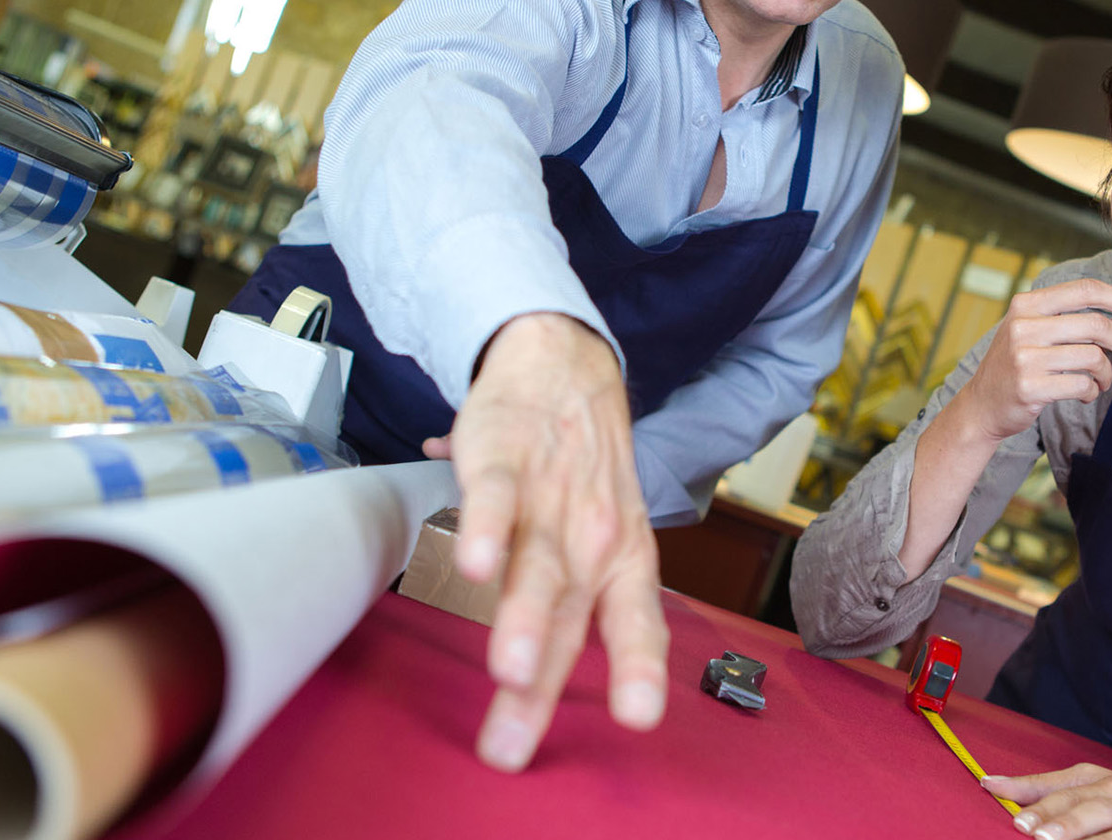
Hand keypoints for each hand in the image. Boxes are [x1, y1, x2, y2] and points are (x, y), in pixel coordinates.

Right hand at [423, 312, 668, 771]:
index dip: (638, 668)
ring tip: (508, 672)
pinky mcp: (502, 459)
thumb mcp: (609, 536)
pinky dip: (484, 530)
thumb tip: (539, 677)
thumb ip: (578, 605)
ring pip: (535, 567)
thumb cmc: (584, 470)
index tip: (637, 718)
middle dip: (540, 685)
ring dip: (521, 622)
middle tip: (512, 744)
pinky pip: (494, 500)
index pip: (637, 621)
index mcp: (624, 558)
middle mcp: (593, 536)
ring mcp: (549, 497)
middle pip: (567, 617)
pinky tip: (473, 567)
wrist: (567, 367)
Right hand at [951, 277, 1111, 444]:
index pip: (1083, 290)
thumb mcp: (1039, 334)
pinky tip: (1086, 393)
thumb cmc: (1017, 366)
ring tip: (1102, 381)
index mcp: (1026, 305)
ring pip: (1093, 357)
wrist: (981, 406)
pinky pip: (1082, 385)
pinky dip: (1092, 391)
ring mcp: (1024, 357)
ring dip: (1107, 373)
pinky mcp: (1029, 387)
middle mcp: (1022, 326)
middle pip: (1095, 324)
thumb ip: (1080, 323)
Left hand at [984, 765, 1111, 839]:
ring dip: (1078, 833)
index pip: (1060, 782)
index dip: (1025, 786)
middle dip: (1052, 815)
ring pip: (1110, 826)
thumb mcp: (1109, 792)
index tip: (990, 786)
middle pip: (1083, 803)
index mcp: (1106, 780)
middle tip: (1024, 827)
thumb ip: (1063, 794)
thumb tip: (1010, 796)